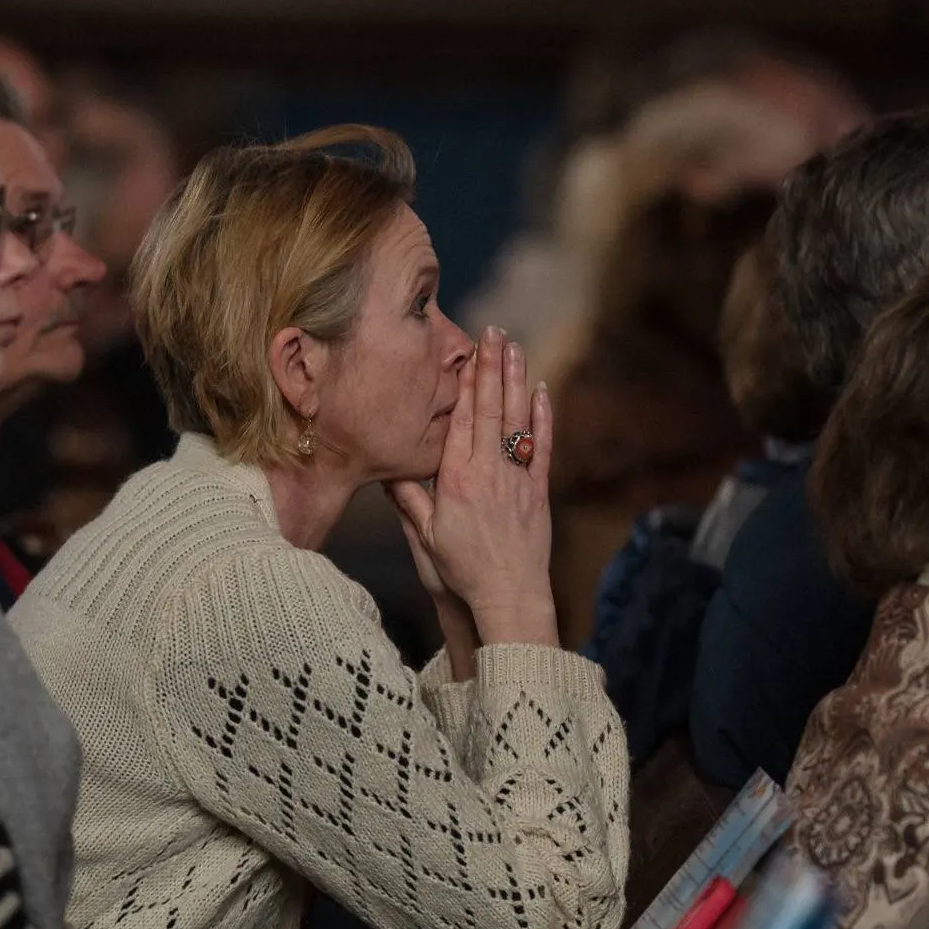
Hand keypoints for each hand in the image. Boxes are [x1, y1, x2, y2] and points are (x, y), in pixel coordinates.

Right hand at [388, 329, 557, 648]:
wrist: (508, 597)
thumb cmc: (461, 571)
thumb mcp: (425, 536)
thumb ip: (408, 498)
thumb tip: (385, 467)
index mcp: (456, 479)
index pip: (461, 419)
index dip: (465, 382)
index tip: (467, 352)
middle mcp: (488, 472)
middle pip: (489, 409)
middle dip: (492, 367)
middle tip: (494, 332)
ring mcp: (517, 478)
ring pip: (517, 420)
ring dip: (516, 381)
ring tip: (515, 348)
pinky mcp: (538, 491)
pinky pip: (542, 446)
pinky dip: (543, 417)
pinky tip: (541, 391)